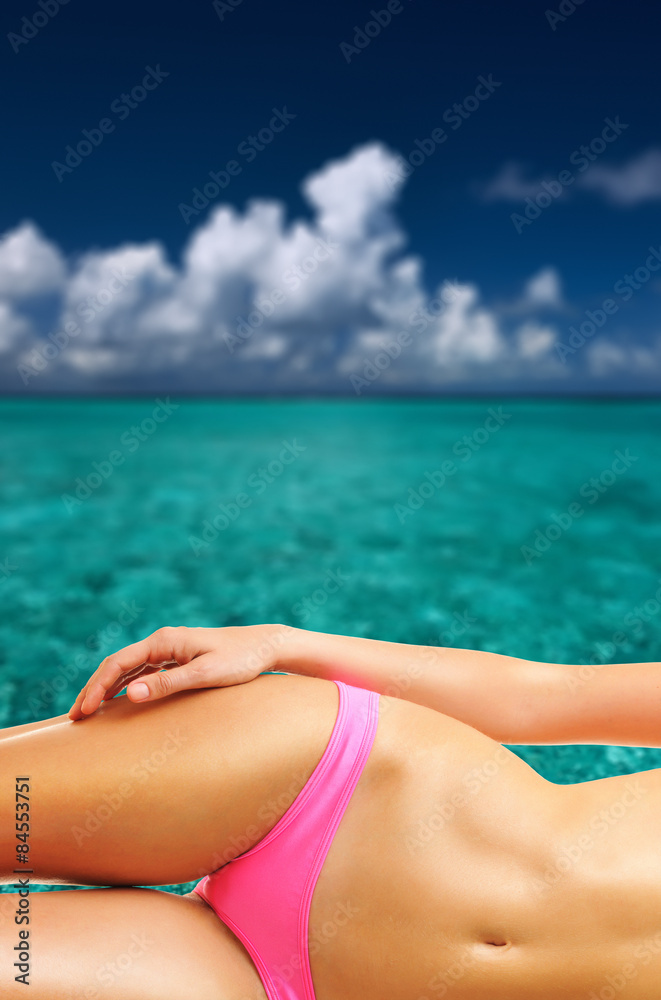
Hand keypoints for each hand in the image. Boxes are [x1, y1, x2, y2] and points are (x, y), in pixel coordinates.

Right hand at [67, 624, 290, 719]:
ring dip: (106, 688)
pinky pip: (142, 673)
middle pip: (118, 665)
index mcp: (164, 641)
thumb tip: (132, 693)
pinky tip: (117, 702)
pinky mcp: (177, 659)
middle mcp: (162, 641)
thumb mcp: (205, 674)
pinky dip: (125, 687)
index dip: (97, 686)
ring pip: (128, 669)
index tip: (84, 711)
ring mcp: (169, 650)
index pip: (119, 663)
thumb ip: (169, 683)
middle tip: (75, 717)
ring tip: (88, 712)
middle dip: (94, 689)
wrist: (265, 647)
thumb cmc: (240, 660)